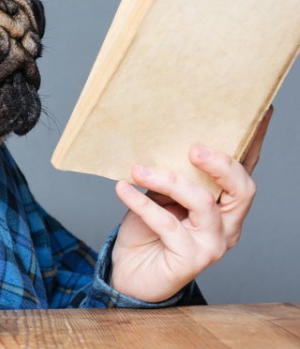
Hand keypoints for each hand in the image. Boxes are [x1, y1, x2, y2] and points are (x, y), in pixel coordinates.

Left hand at [110, 107, 272, 301]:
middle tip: (193, 149)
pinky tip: (123, 189)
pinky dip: (142, 203)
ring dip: (169, 181)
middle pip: (241, 189)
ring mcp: (212, 244)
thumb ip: (172, 174)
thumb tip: (162, 139)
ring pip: (202, 204)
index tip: (260, 111)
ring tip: (139, 169)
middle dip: (221, 164)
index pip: (245, 170)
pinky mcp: (190, 260)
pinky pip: (167, 224)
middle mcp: (227, 224)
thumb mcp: (160, 195)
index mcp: (225, 204)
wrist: (130, 273)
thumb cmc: (147, 231)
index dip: (254, 143)